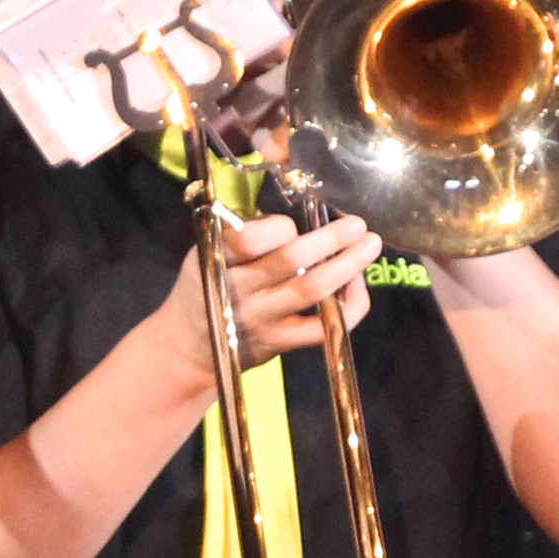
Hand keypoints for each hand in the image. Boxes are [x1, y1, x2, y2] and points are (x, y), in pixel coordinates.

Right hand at [169, 205, 377, 381]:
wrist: (188, 348)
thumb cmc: (204, 288)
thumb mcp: (207, 254)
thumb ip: (243, 235)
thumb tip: (296, 209)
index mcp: (217, 261)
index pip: (248, 240)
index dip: (279, 228)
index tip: (292, 224)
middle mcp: (239, 291)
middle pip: (290, 261)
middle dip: (329, 238)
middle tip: (356, 224)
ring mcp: (262, 319)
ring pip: (312, 291)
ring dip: (347, 266)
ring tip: (370, 244)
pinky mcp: (281, 343)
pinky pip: (323, 328)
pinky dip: (348, 307)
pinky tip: (356, 286)